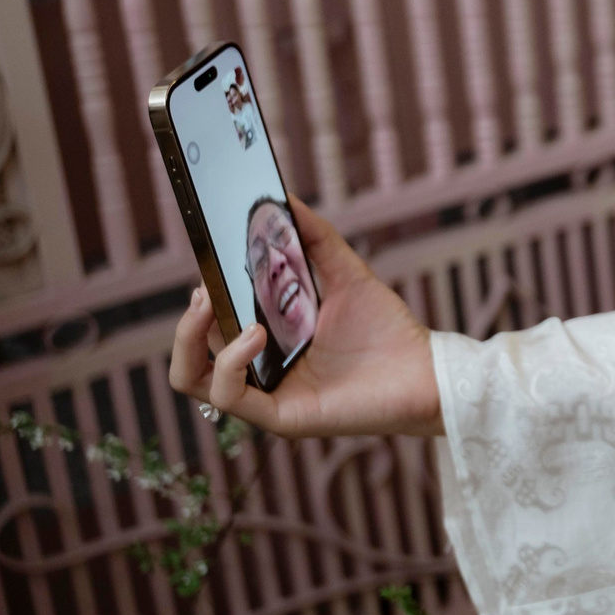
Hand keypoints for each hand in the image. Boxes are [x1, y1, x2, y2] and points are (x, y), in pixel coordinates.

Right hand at [167, 199, 443, 437]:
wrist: (425, 370)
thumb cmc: (387, 329)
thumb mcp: (346, 275)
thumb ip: (316, 238)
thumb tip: (285, 198)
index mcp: (266, 342)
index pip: (209, 325)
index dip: (198, 298)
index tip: (203, 263)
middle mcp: (258, 371)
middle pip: (190, 352)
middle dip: (188, 318)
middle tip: (204, 285)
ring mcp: (265, 396)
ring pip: (191, 378)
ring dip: (191, 339)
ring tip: (214, 305)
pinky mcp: (280, 416)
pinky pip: (229, 398)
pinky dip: (228, 363)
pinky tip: (253, 333)